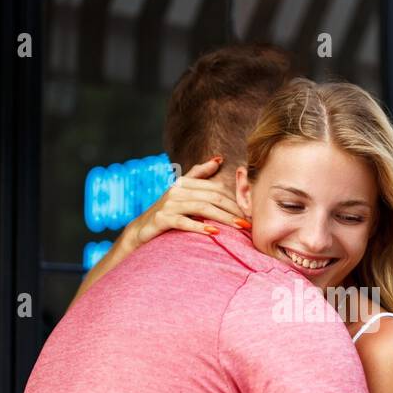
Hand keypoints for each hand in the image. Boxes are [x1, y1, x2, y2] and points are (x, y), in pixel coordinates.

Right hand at [128, 156, 247, 246]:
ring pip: (202, 208)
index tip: (251, 211)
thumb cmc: (167, 212)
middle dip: (234, 209)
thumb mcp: (182, 191)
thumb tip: (219, 159)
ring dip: (224, 218)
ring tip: (240, 227)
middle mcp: (177, 190)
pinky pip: (184, 222)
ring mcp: (168, 204)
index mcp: (185, 182)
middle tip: (250, 221)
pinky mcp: (162, 219)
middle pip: (213, 197)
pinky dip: (200, 227)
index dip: (236, 199)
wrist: (141, 230)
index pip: (217, 188)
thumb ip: (199, 174)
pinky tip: (214, 233)